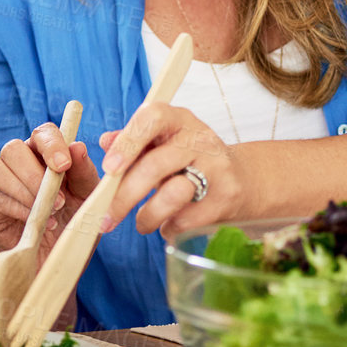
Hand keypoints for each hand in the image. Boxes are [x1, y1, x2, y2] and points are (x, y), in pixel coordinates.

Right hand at [0, 121, 101, 261]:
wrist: (58, 260)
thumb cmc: (74, 222)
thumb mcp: (88, 198)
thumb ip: (84, 173)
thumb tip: (77, 146)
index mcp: (45, 154)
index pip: (42, 134)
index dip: (51, 144)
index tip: (64, 165)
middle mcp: (20, 163)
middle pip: (13, 148)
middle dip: (35, 173)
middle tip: (59, 199)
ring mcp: (1, 184)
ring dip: (25, 190)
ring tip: (51, 212)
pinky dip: (21, 210)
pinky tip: (41, 225)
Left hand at [99, 102, 254, 235]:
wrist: (240, 177)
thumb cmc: (187, 158)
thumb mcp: (160, 143)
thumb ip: (132, 141)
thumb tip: (105, 141)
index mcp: (177, 119)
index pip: (152, 118)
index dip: (127, 143)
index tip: (108, 169)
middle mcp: (199, 138)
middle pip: (156, 165)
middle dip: (125, 196)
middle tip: (106, 217)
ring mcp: (216, 167)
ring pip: (173, 194)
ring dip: (149, 215)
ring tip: (142, 224)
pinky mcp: (227, 196)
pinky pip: (188, 219)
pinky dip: (170, 228)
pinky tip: (168, 226)